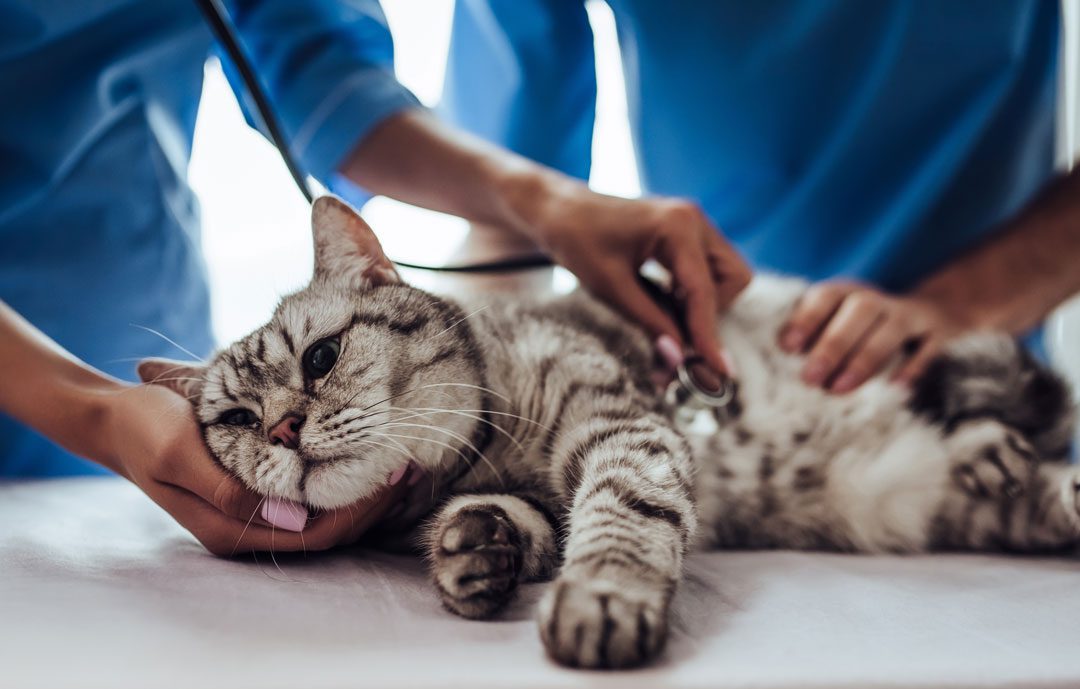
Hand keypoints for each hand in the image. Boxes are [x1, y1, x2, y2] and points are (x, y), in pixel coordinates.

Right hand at [102, 383, 409, 556]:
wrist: (117, 419)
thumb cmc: (147, 428)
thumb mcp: (181, 453)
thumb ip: (231, 490)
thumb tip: (295, 517)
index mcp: (232, 527)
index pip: (317, 534)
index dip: (361, 510)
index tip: (395, 472)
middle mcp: (251, 528)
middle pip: (331, 531)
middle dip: (376, 504)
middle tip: (414, 466)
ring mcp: (258, 512)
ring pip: (328, 517)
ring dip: (368, 494)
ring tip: (406, 462)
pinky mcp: (261, 490)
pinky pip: (316, 497)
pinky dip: (346, 480)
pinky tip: (369, 454)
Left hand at [511, 178, 750, 376]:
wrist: (559, 211)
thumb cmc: (577, 241)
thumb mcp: (610, 287)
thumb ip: (650, 322)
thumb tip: (679, 360)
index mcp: (678, 225)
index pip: (705, 292)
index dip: (709, 336)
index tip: (719, 372)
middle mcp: (694, 219)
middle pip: (734, 279)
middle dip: (712, 311)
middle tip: (677, 331)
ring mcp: (693, 223)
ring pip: (726, 275)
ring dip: (705, 303)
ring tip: (666, 317)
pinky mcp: (685, 233)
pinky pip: (708, 269)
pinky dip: (693, 293)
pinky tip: (663, 303)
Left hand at [780, 281, 968, 392]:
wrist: (932, 310)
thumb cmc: (864, 326)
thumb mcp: (839, 321)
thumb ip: (813, 335)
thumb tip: (781, 355)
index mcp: (848, 292)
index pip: (826, 296)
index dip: (807, 318)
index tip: (787, 347)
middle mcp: (878, 299)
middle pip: (859, 311)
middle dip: (833, 345)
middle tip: (810, 379)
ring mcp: (910, 314)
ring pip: (890, 329)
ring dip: (864, 359)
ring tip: (840, 389)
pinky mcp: (936, 333)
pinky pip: (928, 347)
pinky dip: (913, 366)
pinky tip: (895, 387)